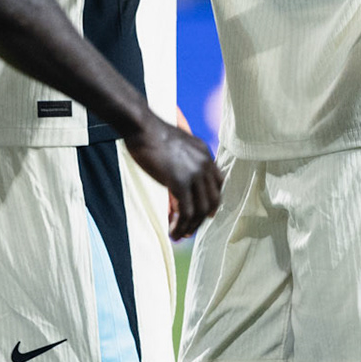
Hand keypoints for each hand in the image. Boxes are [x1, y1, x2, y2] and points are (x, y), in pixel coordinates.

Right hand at [120, 112, 221, 239]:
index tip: (202, 214)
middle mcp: (205, 164)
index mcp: (206, 154)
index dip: (211, 201)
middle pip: (213, 200)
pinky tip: (173, 232)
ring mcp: (194, 174)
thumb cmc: (151, 134)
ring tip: (179, 235)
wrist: (142, 126)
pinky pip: (186, 212)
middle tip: (189, 229)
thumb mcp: (177, 146)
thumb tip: (178, 183)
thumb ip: (184, 162)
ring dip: (190, 226)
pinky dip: (181, 226)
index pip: (218, 184)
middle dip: (202, 218)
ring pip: (200, 210)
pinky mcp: (180, 182)